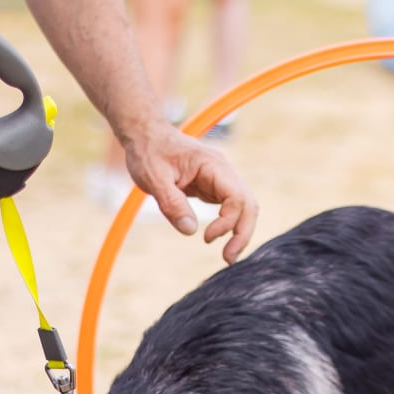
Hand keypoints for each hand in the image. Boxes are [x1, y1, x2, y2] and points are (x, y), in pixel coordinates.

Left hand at [122, 122, 258, 262]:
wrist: (145, 135)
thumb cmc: (148, 152)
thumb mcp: (153, 179)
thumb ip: (172, 204)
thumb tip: (190, 231)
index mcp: (213, 165)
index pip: (236, 197)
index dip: (228, 222)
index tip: (206, 237)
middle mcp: (222, 171)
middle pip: (248, 204)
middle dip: (242, 233)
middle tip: (228, 259)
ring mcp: (219, 179)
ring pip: (242, 207)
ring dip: (238, 231)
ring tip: (227, 255)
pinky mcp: (212, 186)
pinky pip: (229, 207)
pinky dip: (228, 224)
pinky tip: (217, 238)